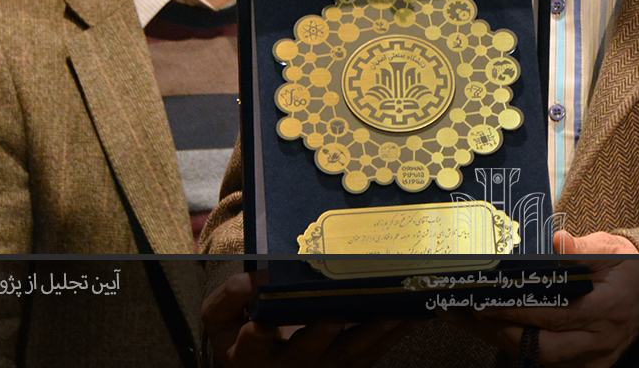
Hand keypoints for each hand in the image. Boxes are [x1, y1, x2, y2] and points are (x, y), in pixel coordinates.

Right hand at [204, 271, 414, 366]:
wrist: (267, 366)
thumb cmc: (243, 334)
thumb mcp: (222, 319)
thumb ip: (231, 298)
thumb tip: (258, 278)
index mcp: (251, 356)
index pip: (250, 348)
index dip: (253, 338)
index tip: (257, 327)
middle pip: (308, 353)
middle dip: (323, 334)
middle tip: (334, 315)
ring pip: (350, 354)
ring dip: (374, 332)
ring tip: (396, 309)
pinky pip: (374, 353)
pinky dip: (395, 334)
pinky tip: (416, 314)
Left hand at [440, 230, 638, 367]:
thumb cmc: (627, 268)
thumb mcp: (611, 249)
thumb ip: (582, 248)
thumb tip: (557, 240)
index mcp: (609, 308)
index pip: (556, 315)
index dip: (518, 312)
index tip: (484, 302)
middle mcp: (601, 340)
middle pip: (544, 348)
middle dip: (500, 332)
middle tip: (464, 313)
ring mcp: (594, 359)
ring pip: (541, 358)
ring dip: (500, 340)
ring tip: (465, 319)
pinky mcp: (587, 367)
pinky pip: (545, 361)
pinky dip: (516, 345)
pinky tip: (489, 330)